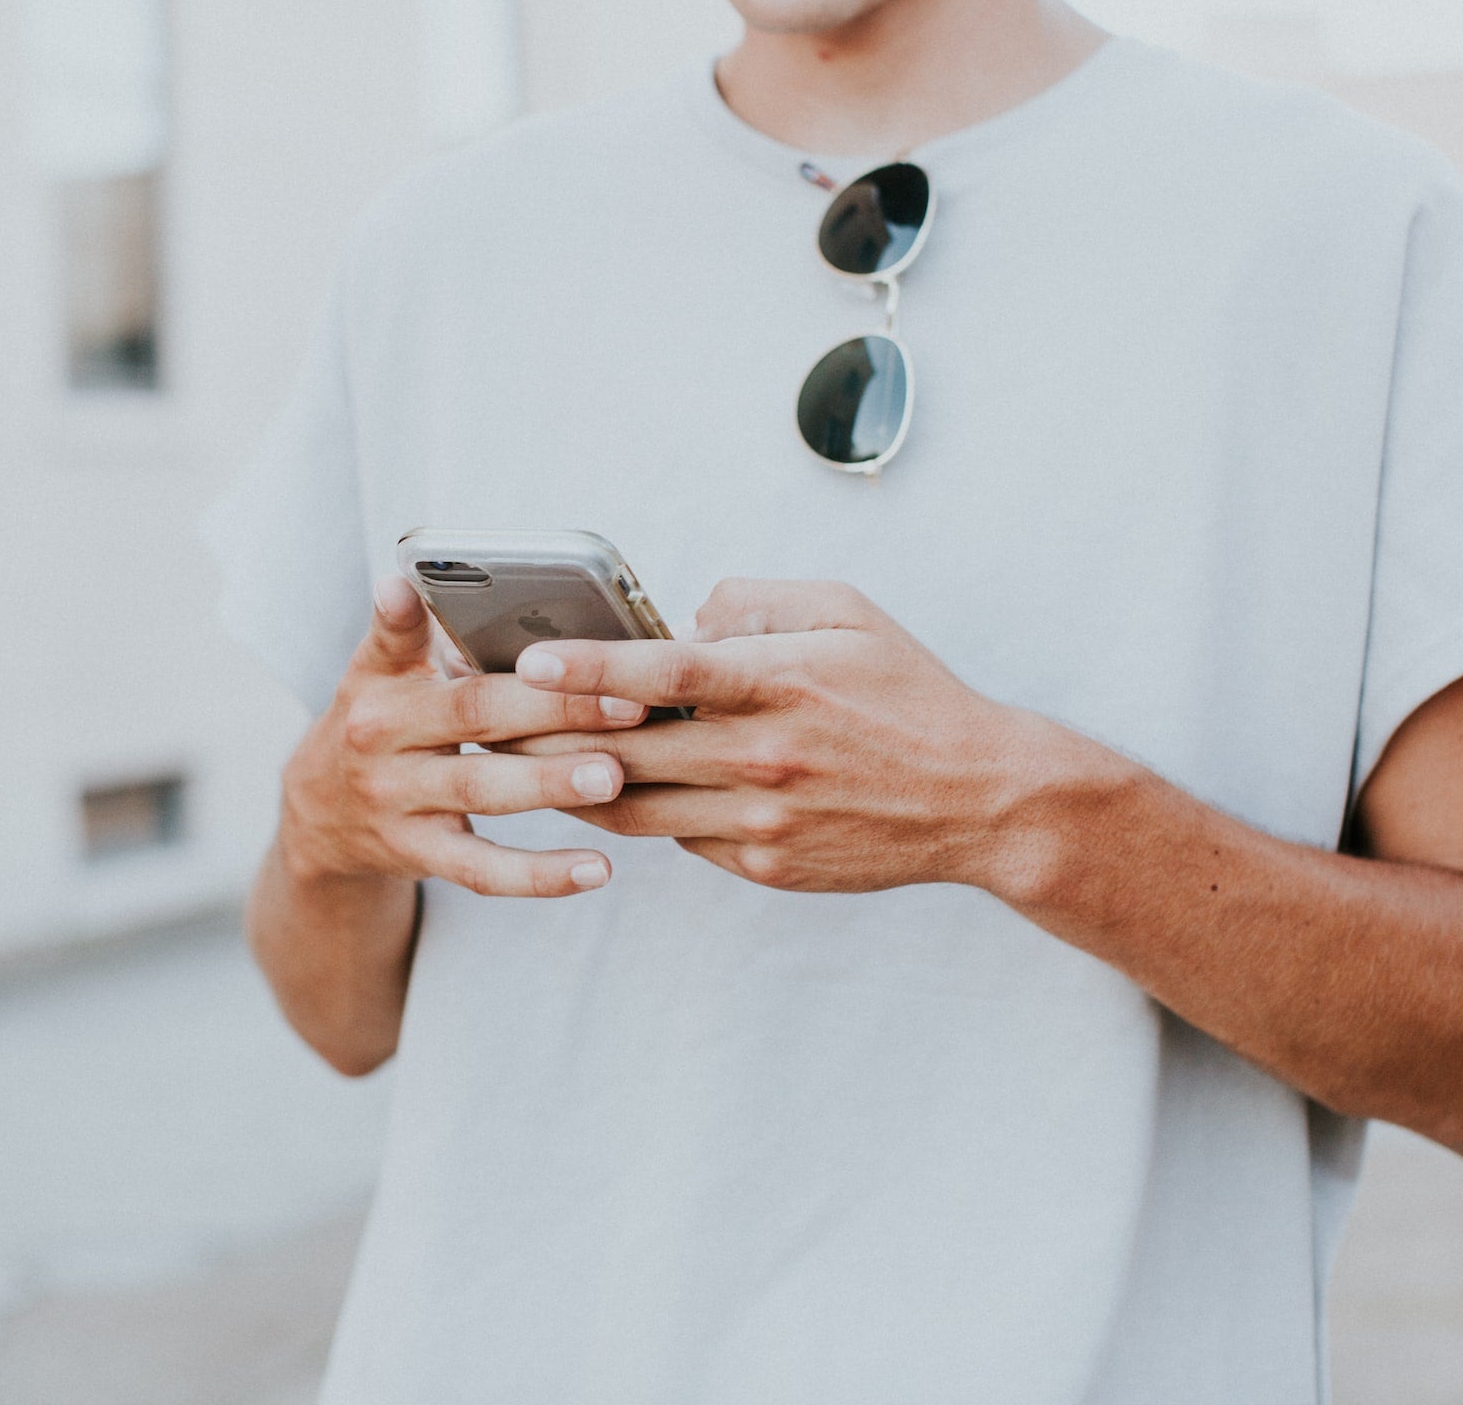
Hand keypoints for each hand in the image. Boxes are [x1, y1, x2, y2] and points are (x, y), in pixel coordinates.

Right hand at [277, 575, 650, 897]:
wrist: (319, 814)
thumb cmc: (382, 721)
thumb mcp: (378, 670)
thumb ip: (413, 630)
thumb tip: (424, 578)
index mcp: (379, 679)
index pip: (394, 639)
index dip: (406, 615)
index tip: (411, 587)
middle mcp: (380, 738)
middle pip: (471, 713)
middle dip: (551, 706)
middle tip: (625, 701)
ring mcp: (398, 800)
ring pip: (480, 790)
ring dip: (549, 782)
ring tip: (612, 775)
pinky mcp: (418, 855)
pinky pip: (483, 870)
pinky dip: (540, 875)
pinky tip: (598, 869)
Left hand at [509, 580, 1102, 896]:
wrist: (978, 799)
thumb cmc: (909, 692)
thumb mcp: (847, 612)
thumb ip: (758, 600)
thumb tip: (686, 616)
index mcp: (779, 681)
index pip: (665, 671)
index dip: (589, 667)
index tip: (529, 661)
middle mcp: (762, 753)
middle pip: (627, 746)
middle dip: (547, 733)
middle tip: (484, 718)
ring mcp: (760, 816)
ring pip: (634, 804)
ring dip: (571, 783)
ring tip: (514, 760)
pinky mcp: (761, 863)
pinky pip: (677, 837)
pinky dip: (638, 812)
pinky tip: (604, 792)